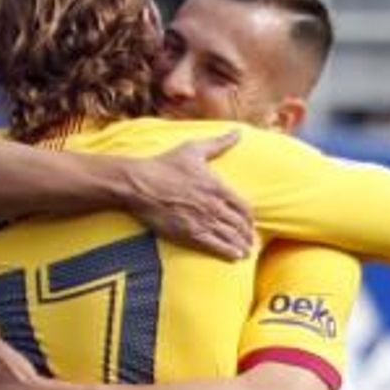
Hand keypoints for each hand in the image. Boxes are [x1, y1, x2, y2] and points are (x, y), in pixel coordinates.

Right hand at [121, 132, 251, 258]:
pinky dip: (228, 252)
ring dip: (241, 245)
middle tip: (251, 241)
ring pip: (230, 237)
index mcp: (217, 186)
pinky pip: (215, 246)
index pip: (244, 207)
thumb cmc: (165, 165)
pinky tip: (235, 256)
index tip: (251, 223)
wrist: (138, 183)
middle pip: (240, 224)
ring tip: (246, 251)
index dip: (250, 218)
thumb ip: (219, 143)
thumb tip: (239, 132)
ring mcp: (202, 220)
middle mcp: (213, 205)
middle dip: (248, 234)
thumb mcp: (194, 149)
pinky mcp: (189, 233)